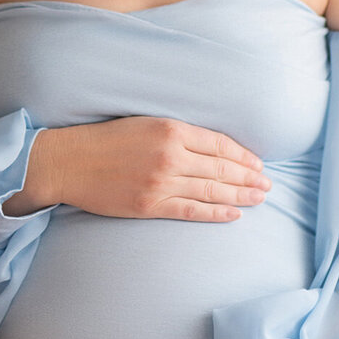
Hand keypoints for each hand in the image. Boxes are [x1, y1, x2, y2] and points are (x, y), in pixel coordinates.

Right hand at [44, 117, 271, 221]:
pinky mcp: (151, 204)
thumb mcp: (145, 123)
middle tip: (267, 185)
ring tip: (259, 199)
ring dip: (240, 196)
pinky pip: (191, 210)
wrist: (70, 162)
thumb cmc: (105, 140)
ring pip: (211, 190)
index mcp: (171, 129)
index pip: (219, 144)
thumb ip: (177, 133)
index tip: (258, 164)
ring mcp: (161, 182)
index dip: (243, 155)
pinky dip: (215, 213)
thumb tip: (211, 147)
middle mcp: (170, 156)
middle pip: (221, 168)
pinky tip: (233, 215)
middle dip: (248, 177)